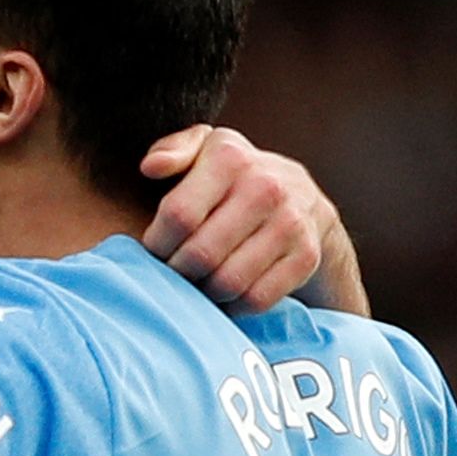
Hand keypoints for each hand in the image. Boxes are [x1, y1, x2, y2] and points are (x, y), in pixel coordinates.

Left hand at [139, 125, 342, 312]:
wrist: (300, 195)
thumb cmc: (232, 177)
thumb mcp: (203, 150)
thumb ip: (173, 150)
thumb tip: (150, 167)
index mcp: (231, 158)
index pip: (179, 216)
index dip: (157, 242)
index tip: (157, 247)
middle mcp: (266, 187)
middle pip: (199, 255)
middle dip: (177, 271)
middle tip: (176, 269)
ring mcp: (291, 223)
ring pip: (226, 282)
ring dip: (203, 291)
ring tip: (199, 279)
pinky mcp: (306, 256)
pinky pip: (255, 299)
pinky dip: (232, 305)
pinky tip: (225, 292)